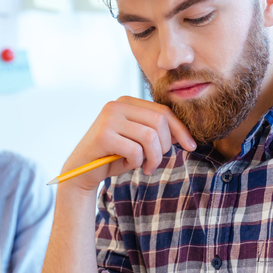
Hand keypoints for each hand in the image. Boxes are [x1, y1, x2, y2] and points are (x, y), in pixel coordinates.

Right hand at [60, 97, 195, 192]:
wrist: (82, 170)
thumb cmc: (113, 156)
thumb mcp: (137, 141)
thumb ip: (156, 133)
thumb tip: (183, 135)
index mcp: (127, 102)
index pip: (163, 111)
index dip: (180, 130)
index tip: (191, 146)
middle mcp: (116, 105)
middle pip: (159, 122)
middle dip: (165, 147)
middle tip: (155, 163)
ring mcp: (108, 118)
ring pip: (150, 137)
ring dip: (153, 158)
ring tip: (147, 167)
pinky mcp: (103, 135)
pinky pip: (135, 150)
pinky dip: (137, 163)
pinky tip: (128, 165)